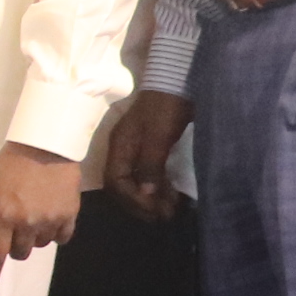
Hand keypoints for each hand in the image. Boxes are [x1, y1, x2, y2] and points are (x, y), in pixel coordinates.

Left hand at [0, 141, 83, 289]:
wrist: (45, 146)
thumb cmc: (10, 166)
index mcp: (3, 216)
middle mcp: (27, 223)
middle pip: (19, 253)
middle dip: (14, 246)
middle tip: (14, 226)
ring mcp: (51, 220)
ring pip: (40, 246)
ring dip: (34, 237)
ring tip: (33, 213)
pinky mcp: (70, 215)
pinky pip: (62, 239)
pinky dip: (55, 233)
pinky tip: (50, 217)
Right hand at [105, 90, 193, 222]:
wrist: (178, 78)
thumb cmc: (166, 107)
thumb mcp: (158, 136)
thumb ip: (150, 165)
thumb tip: (147, 195)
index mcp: (120, 147)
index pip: (116, 182)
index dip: (134, 200)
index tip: (156, 211)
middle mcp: (124, 150)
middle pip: (123, 186)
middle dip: (141, 204)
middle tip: (164, 216)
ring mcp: (137, 148)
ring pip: (137, 181)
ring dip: (151, 198)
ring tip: (171, 209)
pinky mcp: (152, 146)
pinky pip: (150, 173)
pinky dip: (159, 187)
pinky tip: (172, 194)